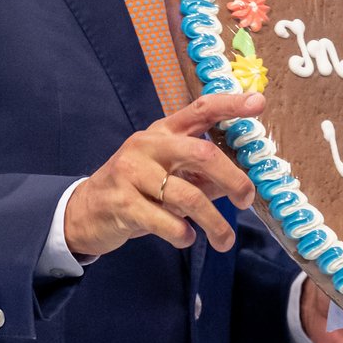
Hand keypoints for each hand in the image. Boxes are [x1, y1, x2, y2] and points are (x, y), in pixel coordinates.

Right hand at [64, 93, 258, 257]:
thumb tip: (238, 185)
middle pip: (201, 154)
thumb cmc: (136, 189)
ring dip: (213, 222)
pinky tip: (187, 238)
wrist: (84, 210)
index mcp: (163, 132)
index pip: (200, 109)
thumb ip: (201, 176)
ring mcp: (131, 172)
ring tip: (224, 240)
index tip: (258, 102)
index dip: (230, 105)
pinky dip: (182, 233)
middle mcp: (148, 145)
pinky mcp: (121, 202)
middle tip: (247, 200)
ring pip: (187, 196)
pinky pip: (164, 220)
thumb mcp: (168, 174)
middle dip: (233, 179)